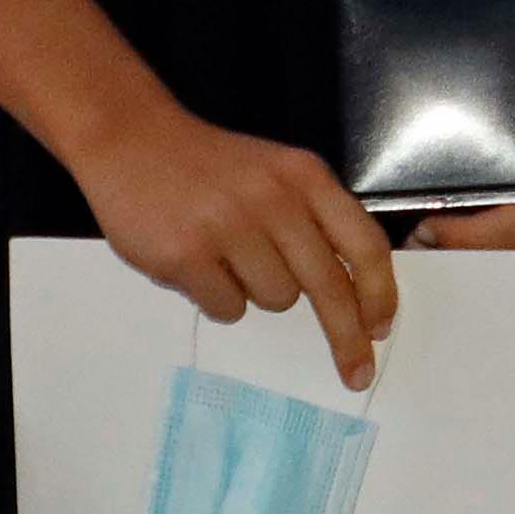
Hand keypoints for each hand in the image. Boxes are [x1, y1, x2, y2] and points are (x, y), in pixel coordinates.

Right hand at [71, 104, 402, 387]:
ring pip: (275, 300)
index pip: (363, 244)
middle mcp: (274, 200)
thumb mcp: (278, 173)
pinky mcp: (185, 256)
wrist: (132, 140)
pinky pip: (228, 309)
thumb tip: (354, 294)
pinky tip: (197, 265)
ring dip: (257, 292)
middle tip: (357, 373)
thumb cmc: (213, 166)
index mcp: (306, 177)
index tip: (381, 330)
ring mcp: (228, 228)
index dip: (380, 293)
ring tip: (228, 257)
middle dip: (347, 337)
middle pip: (328, 286)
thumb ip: (315, 220)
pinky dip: (217, 299)